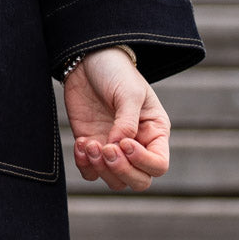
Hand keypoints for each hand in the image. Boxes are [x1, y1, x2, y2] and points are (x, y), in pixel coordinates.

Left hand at [63, 46, 170, 191]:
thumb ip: (127, 122)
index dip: (142, 162)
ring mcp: (113, 147)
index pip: (158, 165)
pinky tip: (80, 143)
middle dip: (121, 170)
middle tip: (106, 148)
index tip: (124, 143)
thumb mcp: (128, 92)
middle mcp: (136, 145)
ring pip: (115, 181)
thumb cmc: (115, 71)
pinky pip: (90, 172)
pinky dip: (84, 165)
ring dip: (101, 169)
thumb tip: (119, 148)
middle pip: (139, 181)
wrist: (86, 58)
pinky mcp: (91, 144)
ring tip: (89, 144)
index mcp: (154, 132)